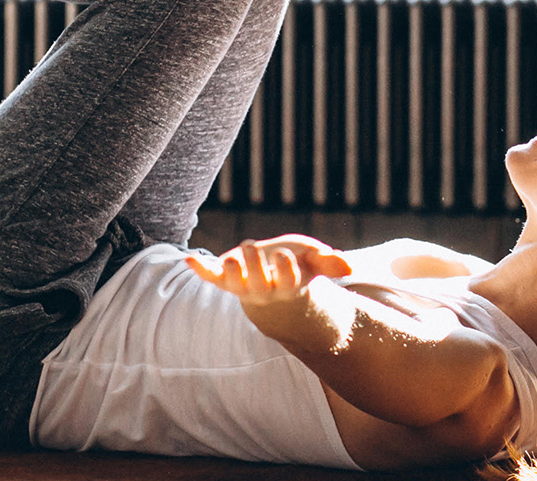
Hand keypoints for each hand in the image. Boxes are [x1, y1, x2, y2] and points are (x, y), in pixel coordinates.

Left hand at [186, 235, 353, 307]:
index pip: (287, 280)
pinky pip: (211, 277)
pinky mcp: (225, 279)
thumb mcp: (314, 262)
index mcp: (288, 285)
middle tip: (249, 247)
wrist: (274, 288)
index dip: (285, 270)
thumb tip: (348, 266)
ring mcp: (243, 286)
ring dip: (229, 273)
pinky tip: (188, 259)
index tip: (284, 257)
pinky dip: (200, 269)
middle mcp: (264, 290)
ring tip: (230, 259)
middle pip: (257, 284)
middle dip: (254, 267)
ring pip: (234, 284)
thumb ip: (329, 263)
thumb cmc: (298, 268)